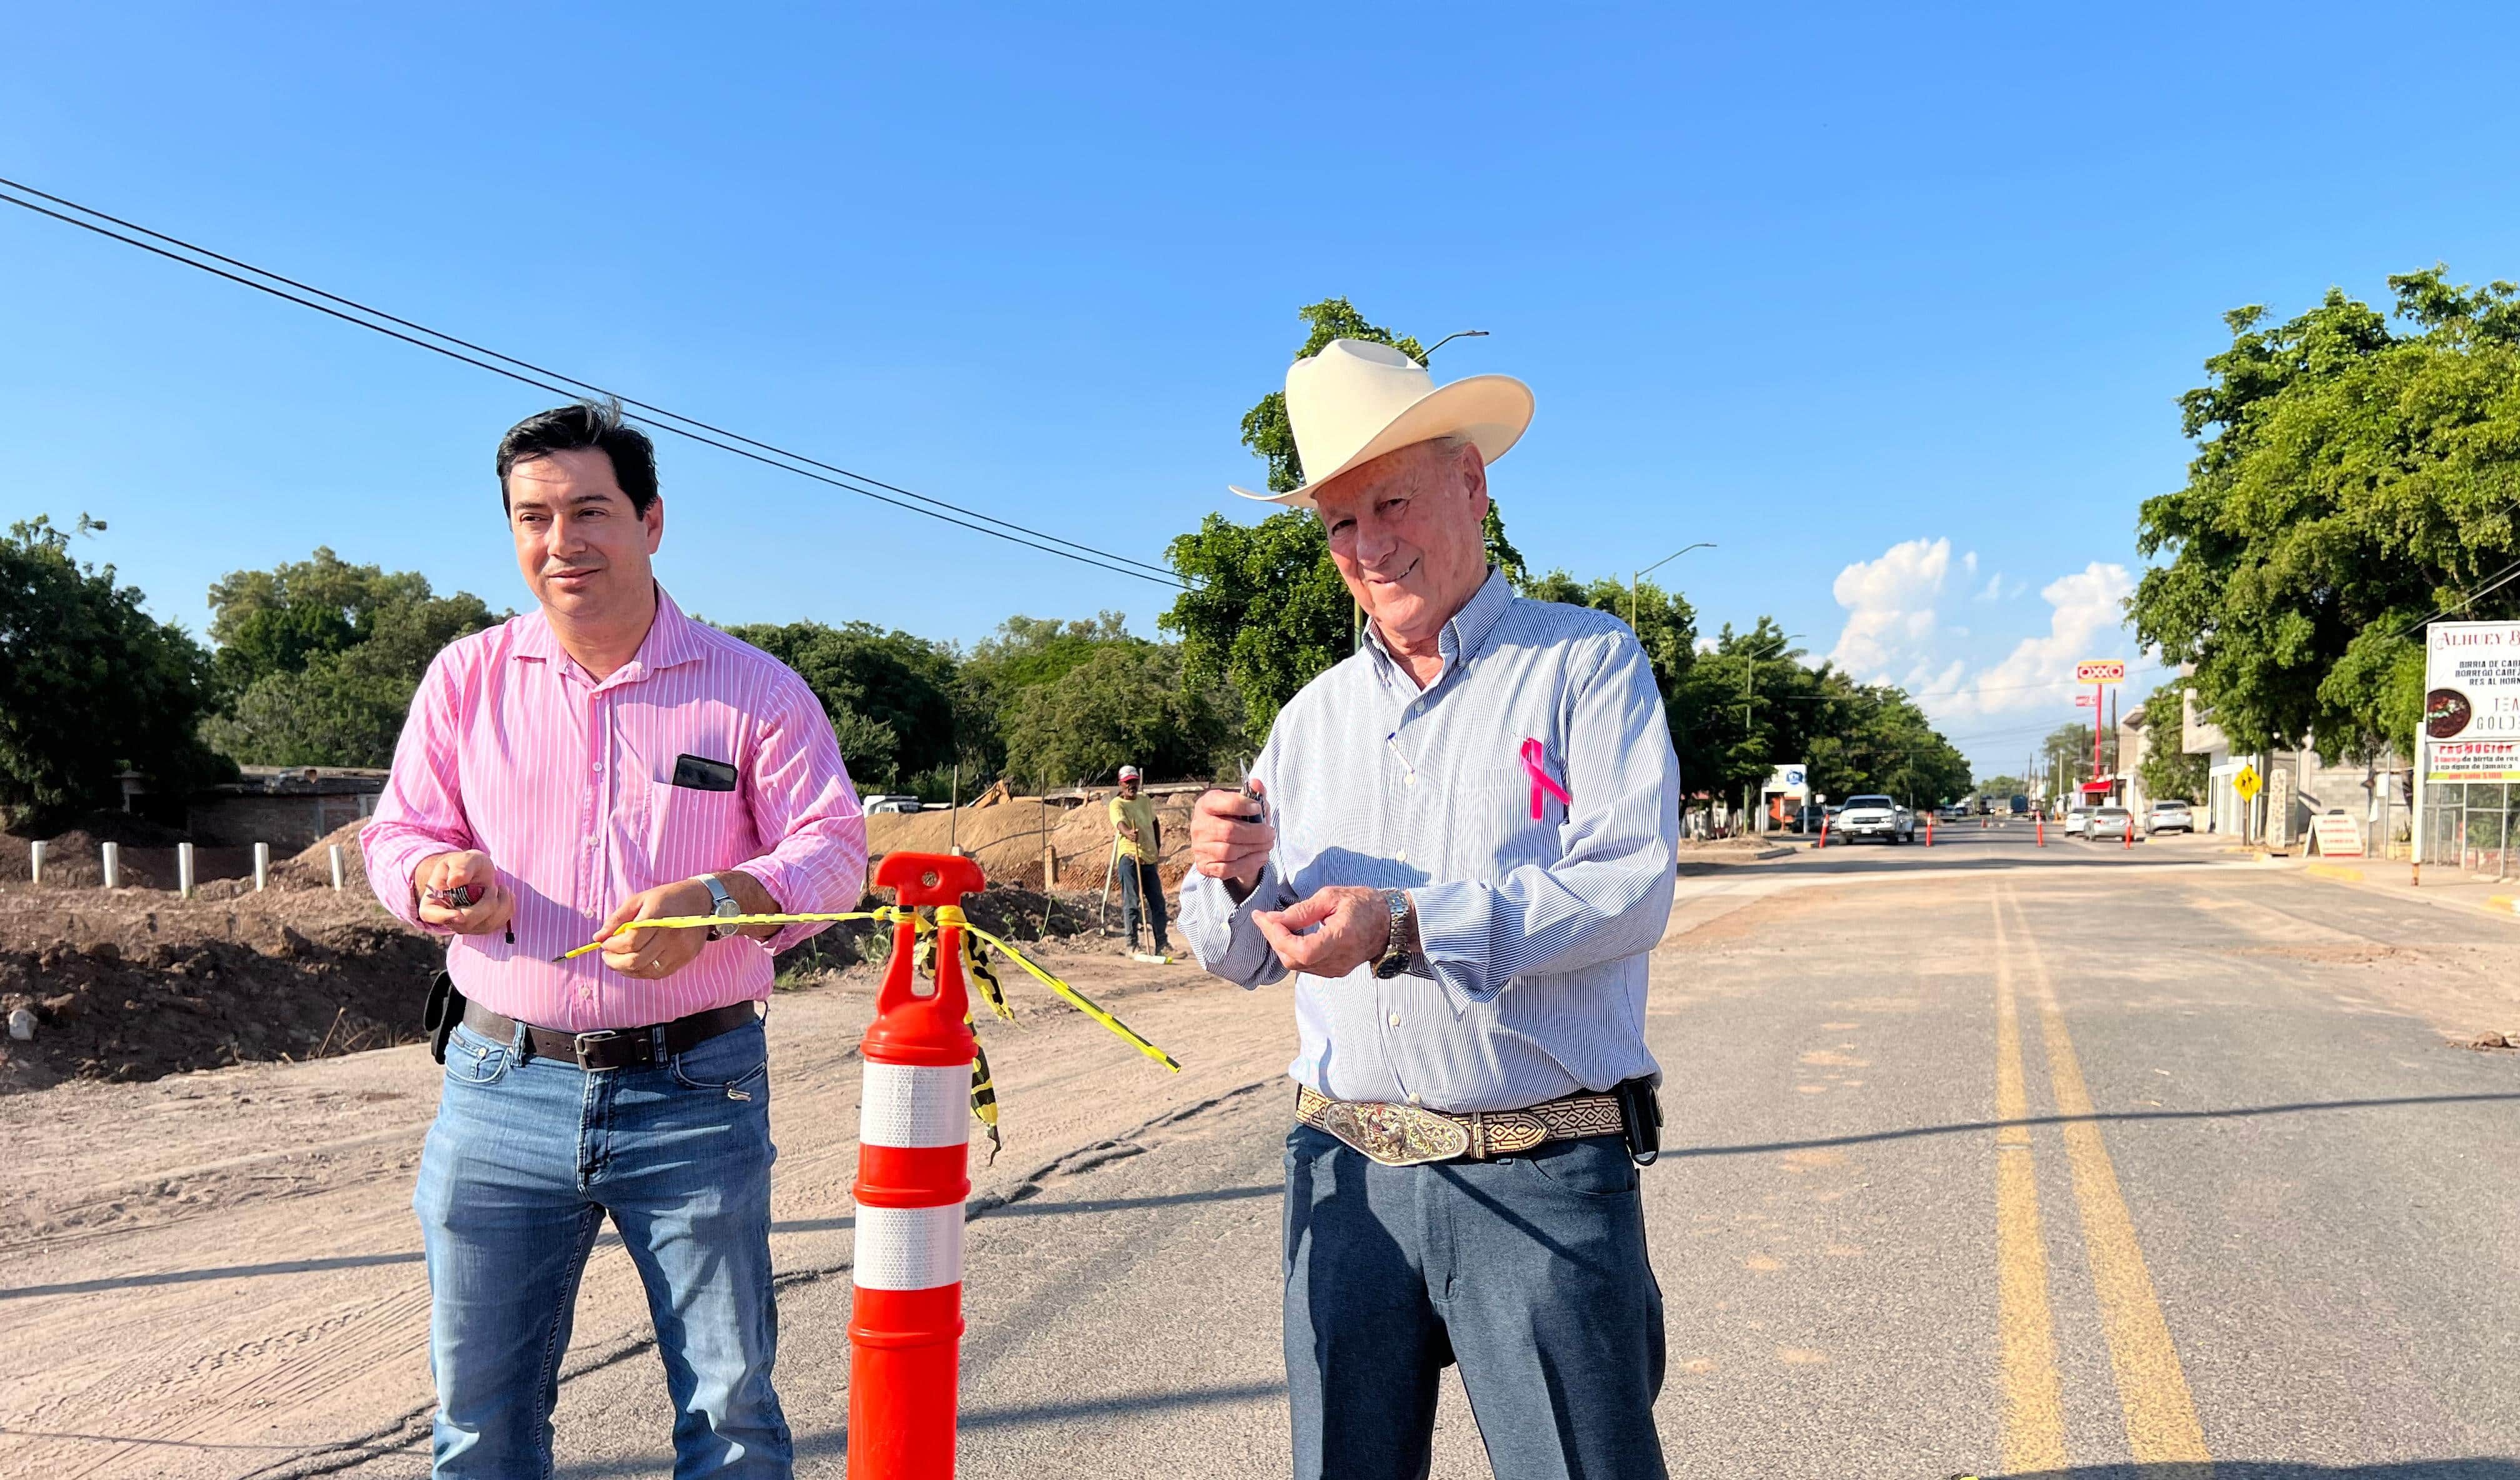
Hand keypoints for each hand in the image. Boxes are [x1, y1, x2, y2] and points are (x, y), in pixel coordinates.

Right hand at [414, 850, 514, 935]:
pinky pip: (499, 923)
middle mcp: (448, 918)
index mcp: (433, 901)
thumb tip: (455, 881)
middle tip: (492, 886)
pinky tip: (504, 894)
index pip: (430, 915)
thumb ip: (459, 867)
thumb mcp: (461, 859)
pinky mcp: (483, 926)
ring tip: (501, 887)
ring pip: (486, 925)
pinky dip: (508, 907)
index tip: (460, 915)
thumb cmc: (464, 864)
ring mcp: (466, 925)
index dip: (444, 917)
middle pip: (466, 922)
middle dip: (486, 904)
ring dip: (501, 904)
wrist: (475, 870)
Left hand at [597, 878, 718, 979]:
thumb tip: (598, 937)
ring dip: (625, 969)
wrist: (703, 901)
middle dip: (614, 962)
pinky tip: (634, 964)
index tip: (604, 943)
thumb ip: (617, 919)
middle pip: (635, 960)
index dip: (612, 946)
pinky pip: (657, 974)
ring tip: (618, 960)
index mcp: (658, 917)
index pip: (630, 941)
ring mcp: (679, 950)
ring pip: (645, 970)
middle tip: (607, 956)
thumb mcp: (639, 900)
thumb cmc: (668, 898)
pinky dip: (641, 972)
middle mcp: (671, 936)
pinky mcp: (684, 959)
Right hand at [1190, 783, 1273, 895]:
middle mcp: (1199, 825)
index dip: (1240, 805)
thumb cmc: (1236, 819)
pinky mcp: (1204, 865)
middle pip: (1228, 831)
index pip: (1220, 803)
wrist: (1221, 844)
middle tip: (1271, 834)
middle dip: (1255, 834)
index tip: (1257, 808)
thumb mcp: (1246, 804)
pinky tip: (1261, 857)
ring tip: (1268, 845)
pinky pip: (1227, 869)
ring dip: (1254, 849)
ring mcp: (1200, 847)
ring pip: (1229, 851)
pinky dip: (1248, 864)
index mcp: (1206, 804)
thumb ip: (1254, 794)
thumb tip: (1258, 784)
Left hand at [1254, 886, 1391, 977]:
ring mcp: (1337, 969)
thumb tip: (1273, 919)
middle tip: (1264, 918)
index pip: (1302, 950)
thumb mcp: (1331, 897)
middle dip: (1274, 939)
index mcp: (1342, 938)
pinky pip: (1305, 966)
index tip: (1263, 917)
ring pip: (1296, 965)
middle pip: (1294, 960)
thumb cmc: (1363, 904)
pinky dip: (1292, 951)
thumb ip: (1301, 911)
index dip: (1278, 936)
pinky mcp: (1335, 971)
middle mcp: (1339, 960)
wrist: (1389, 922)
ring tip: (1276, 924)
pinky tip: (1290, 935)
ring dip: (1281, 945)